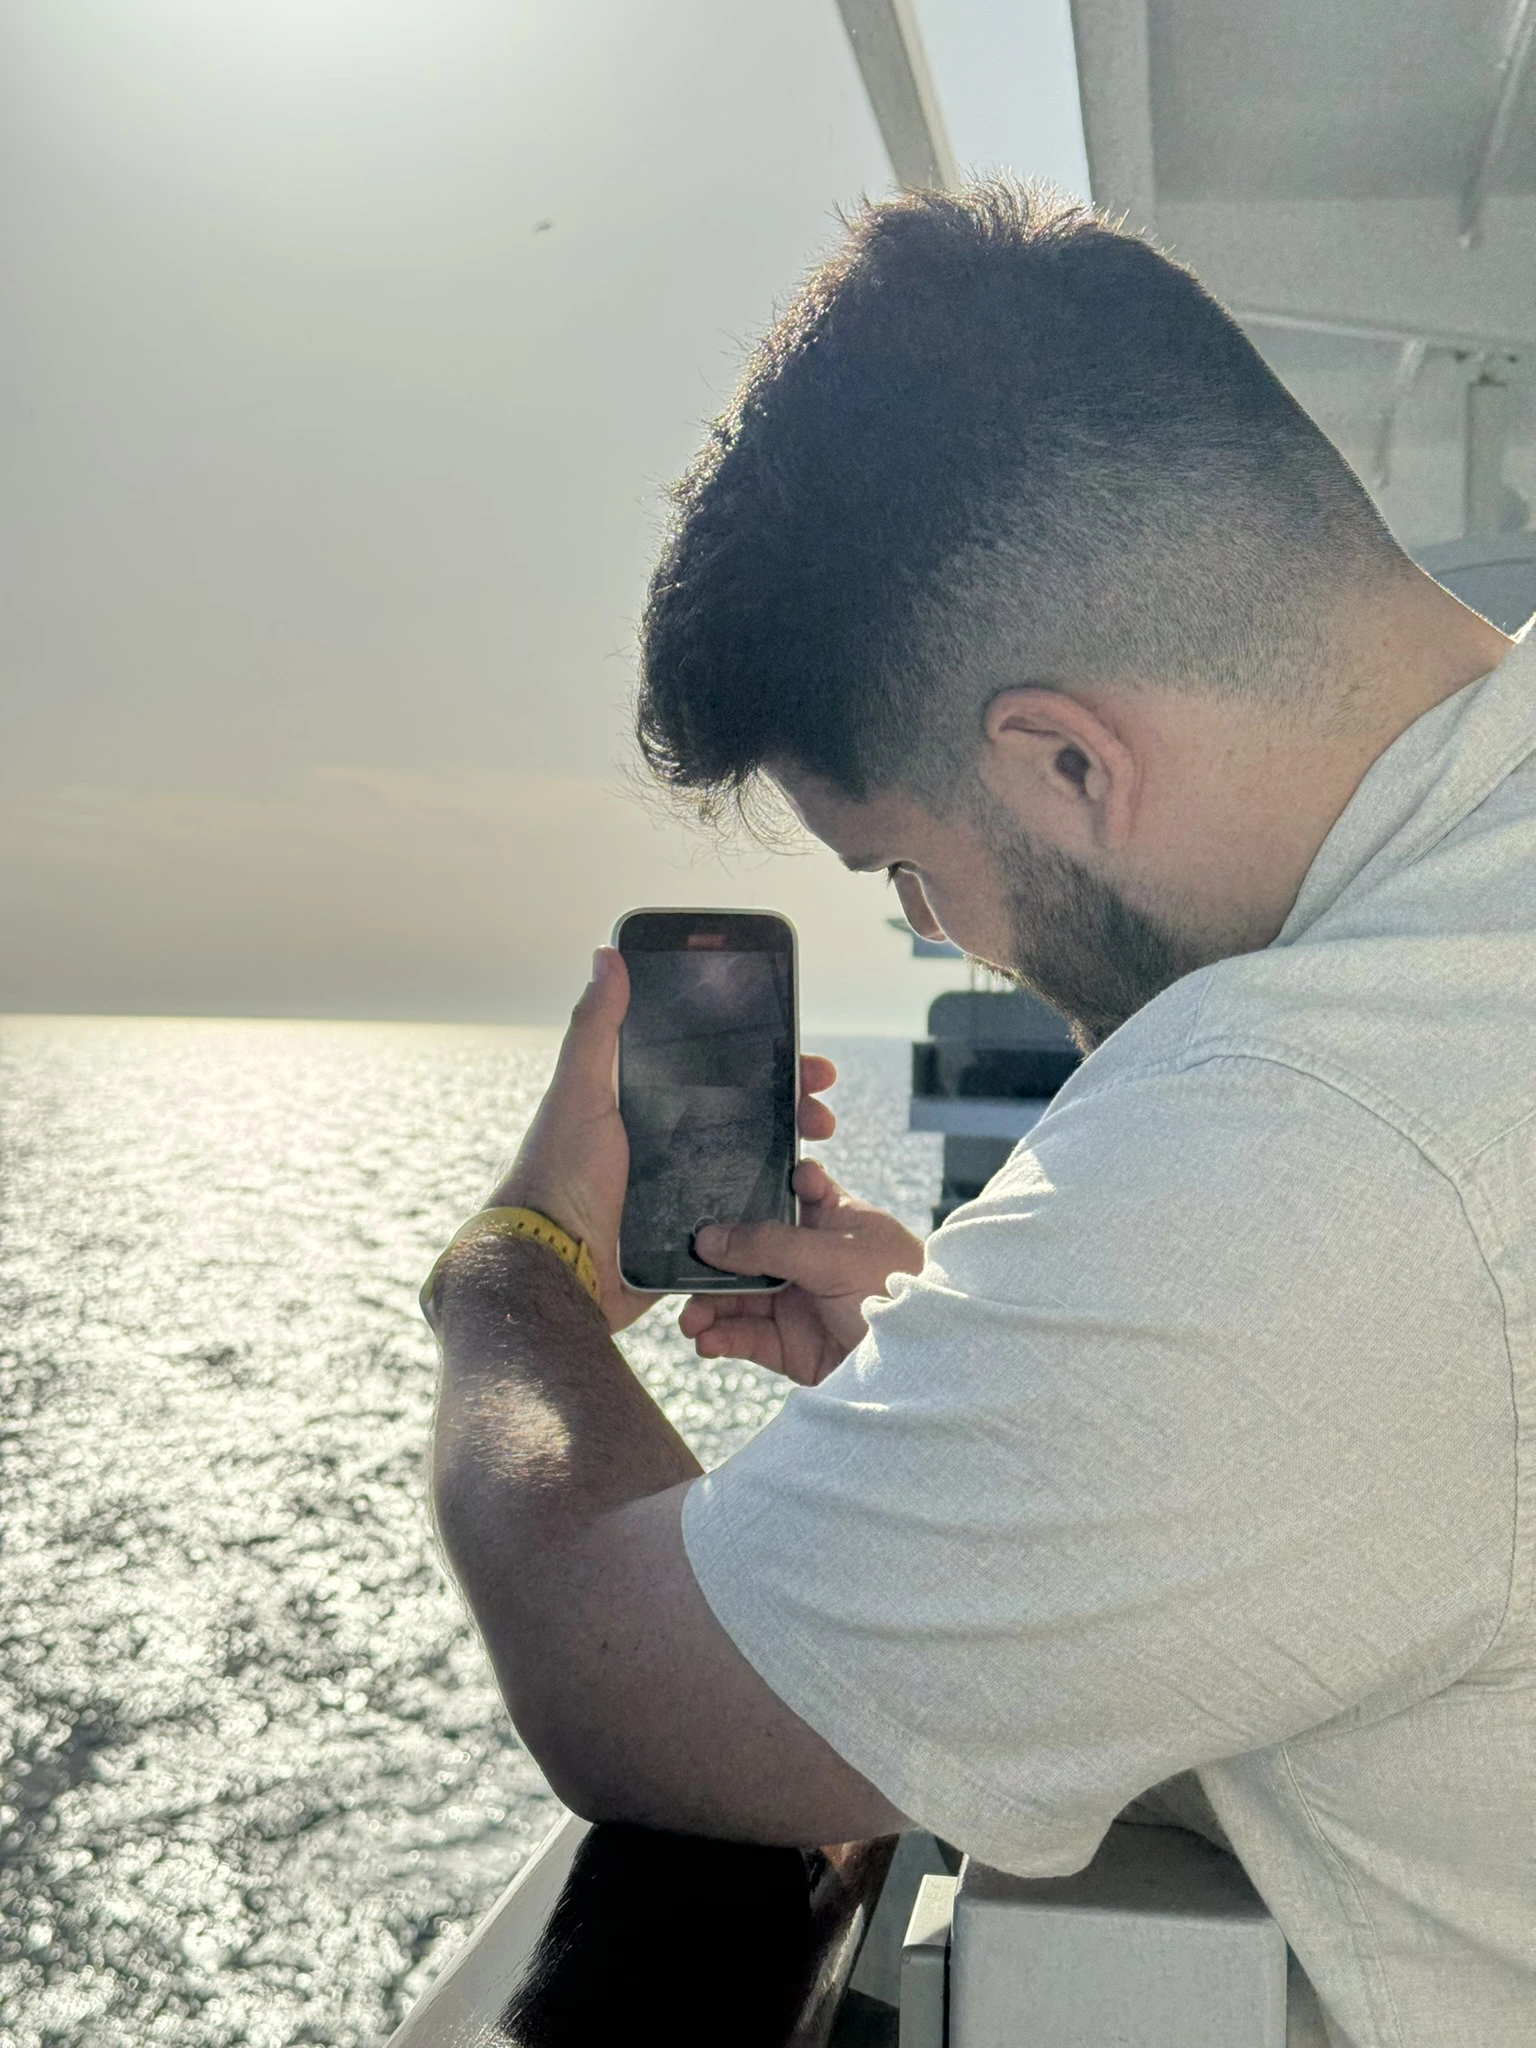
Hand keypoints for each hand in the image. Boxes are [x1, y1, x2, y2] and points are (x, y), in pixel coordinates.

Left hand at [488, 947, 841, 1333]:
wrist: (558, 1268)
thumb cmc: (557, 1175)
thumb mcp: (578, 1093)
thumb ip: (595, 1028)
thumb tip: (607, 956)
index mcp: (639, 1102)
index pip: (709, 1064)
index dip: (752, 1047)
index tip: (791, 1035)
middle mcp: (663, 1139)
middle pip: (742, 1106)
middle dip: (787, 1091)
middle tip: (819, 1088)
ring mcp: (680, 1184)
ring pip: (751, 1152)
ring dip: (791, 1139)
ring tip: (818, 1133)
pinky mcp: (693, 1229)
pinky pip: (744, 1206)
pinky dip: (774, 1193)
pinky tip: (800, 1182)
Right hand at [680, 1162, 924, 1383]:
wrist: (925, 1371)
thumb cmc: (899, 1293)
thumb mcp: (836, 1255)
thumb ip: (771, 1243)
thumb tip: (707, 1238)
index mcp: (831, 1217)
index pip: (785, 1188)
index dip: (749, 1185)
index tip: (708, 1190)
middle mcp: (809, 1256)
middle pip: (745, 1247)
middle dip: (710, 1260)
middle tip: (678, 1271)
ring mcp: (797, 1301)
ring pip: (736, 1295)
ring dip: (707, 1304)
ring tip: (691, 1321)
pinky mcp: (789, 1346)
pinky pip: (742, 1336)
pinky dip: (720, 1337)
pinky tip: (707, 1341)